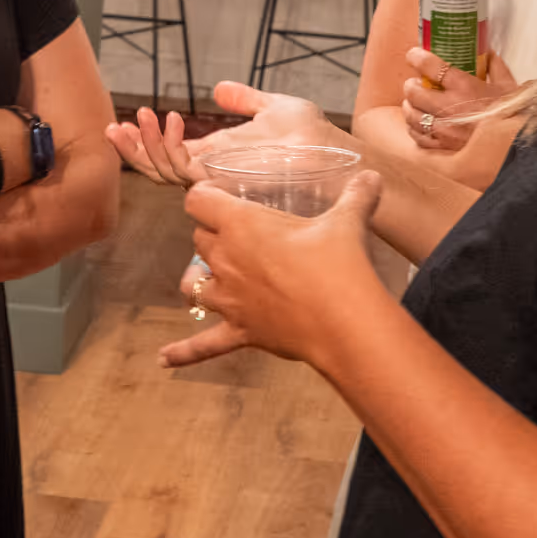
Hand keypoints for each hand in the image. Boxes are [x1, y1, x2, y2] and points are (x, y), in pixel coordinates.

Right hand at [106, 81, 347, 188]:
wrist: (333, 153)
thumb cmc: (313, 139)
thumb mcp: (273, 107)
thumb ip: (245, 100)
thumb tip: (219, 88)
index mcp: (218, 158)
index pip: (171, 155)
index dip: (146, 142)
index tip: (128, 121)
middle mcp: (212, 173)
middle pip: (160, 169)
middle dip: (134, 149)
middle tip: (116, 126)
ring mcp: (216, 179)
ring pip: (165, 172)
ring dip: (147, 146)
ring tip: (141, 118)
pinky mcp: (224, 180)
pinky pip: (186, 171)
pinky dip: (171, 148)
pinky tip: (172, 122)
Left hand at [158, 172, 388, 369]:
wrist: (344, 322)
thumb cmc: (339, 265)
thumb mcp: (348, 221)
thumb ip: (357, 195)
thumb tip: (372, 177)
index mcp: (241, 224)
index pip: (198, 200)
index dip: (205, 195)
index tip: (219, 194)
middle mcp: (225, 259)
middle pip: (199, 239)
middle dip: (214, 234)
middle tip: (242, 234)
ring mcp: (229, 299)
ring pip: (192, 283)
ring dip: (199, 278)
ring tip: (211, 276)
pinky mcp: (240, 331)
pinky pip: (203, 344)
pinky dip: (184, 352)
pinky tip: (164, 360)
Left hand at [401, 47, 518, 153]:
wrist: (519, 146)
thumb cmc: (514, 116)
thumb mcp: (508, 86)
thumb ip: (496, 67)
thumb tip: (488, 53)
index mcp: (464, 87)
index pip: (431, 66)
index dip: (417, 57)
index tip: (414, 55)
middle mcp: (449, 107)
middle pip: (414, 91)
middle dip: (411, 85)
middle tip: (415, 83)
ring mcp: (443, 129)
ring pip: (411, 115)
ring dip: (410, 106)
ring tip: (414, 103)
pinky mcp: (443, 148)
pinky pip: (418, 136)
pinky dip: (415, 128)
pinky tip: (420, 124)